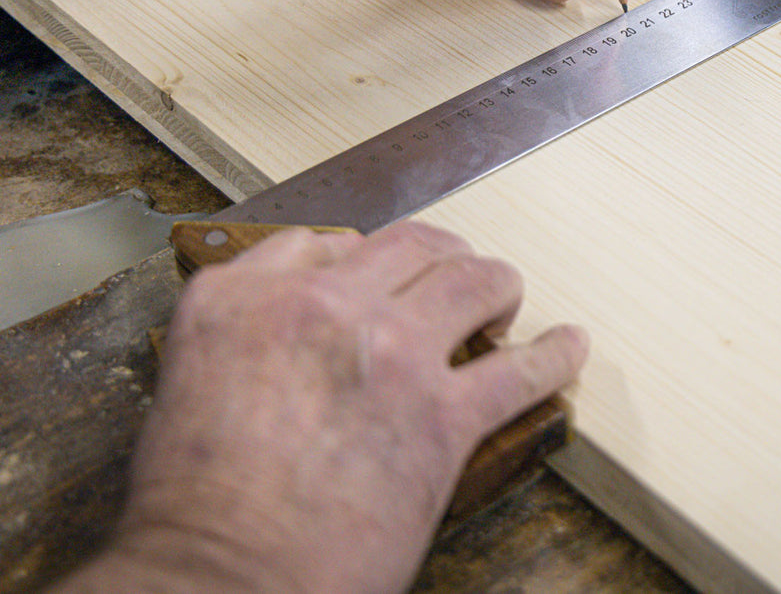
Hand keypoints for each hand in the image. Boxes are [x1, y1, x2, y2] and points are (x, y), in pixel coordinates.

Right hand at [63, 222, 586, 593]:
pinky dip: (555, 356)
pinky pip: (522, 369)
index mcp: (242, 301)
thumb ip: (250, 345)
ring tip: (502, 306)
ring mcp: (391, 352)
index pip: (317, 243)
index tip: (375, 272)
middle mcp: (321, 307)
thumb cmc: (194, 514)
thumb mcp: (188, 392)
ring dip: (496, 287)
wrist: (222, 580)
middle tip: (453, 279)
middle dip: (439, 257)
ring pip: (472, 280)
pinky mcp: (445, 414)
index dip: (358, 257)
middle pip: (408, 245)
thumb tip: (295, 346)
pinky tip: (568, 348)